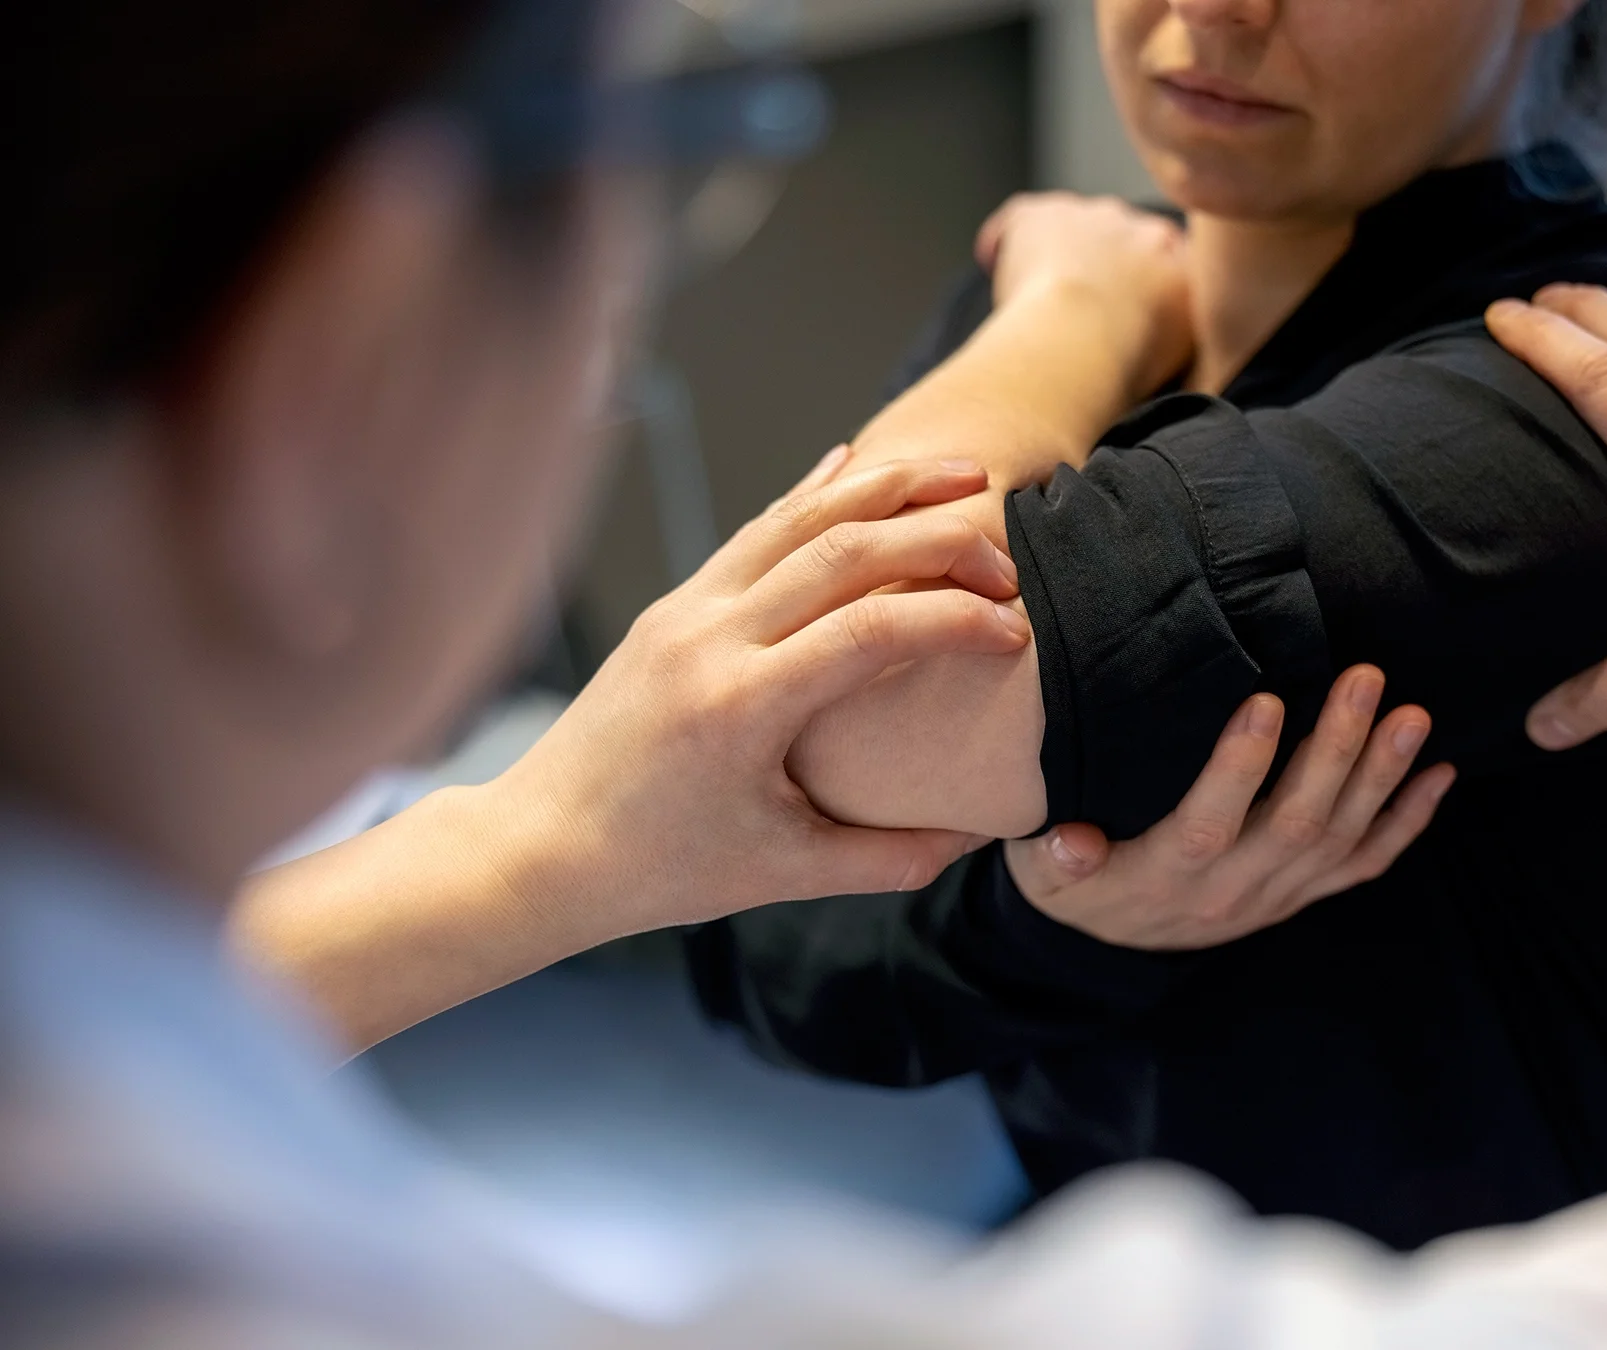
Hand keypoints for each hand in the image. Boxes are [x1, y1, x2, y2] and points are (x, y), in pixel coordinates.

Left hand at [488, 456, 1034, 939]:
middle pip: (843, 550)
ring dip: (886, 488)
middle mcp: (710, 639)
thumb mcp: (786, 876)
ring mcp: (685, 611)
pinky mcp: (672, 605)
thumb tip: (976, 837)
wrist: (539, 847)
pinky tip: (856, 463)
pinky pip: (754, 530)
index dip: (956, 620)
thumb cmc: (659, 870)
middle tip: (1007, 556)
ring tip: (961, 471)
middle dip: (938, 538)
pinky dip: (812, 492)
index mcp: (741, 707)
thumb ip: (890, 857)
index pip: (871, 630)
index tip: (1014, 631)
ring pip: (798, 520)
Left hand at [975, 191, 1192, 395]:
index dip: (1146, 293)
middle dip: (1105, 270)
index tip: (1127, 318)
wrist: (1077, 347)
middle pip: (1128, 244)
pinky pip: (1022, 222)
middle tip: (1082, 314)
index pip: (1174, 269)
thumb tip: (1152, 356)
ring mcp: (1094, 217)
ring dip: (1060, 258)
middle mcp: (1147, 230)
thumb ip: (1171, 341)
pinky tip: (993, 262)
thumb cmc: (1125, 371)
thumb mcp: (1177, 366)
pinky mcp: (1041, 215)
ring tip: (1040, 303)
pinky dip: (1007, 242)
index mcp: (1190, 267)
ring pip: (1076, 229)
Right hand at [1003, 665, 1455, 950]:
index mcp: (1166, 876)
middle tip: (1365, 679)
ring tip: (1412, 715)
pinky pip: (1365, 865)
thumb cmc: (1075, 883)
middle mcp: (1232, 890)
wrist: (1111, 945)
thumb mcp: (1042, 872)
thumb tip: (1067, 841)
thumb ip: (1055, 855)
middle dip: (1336, 749)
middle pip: (1296, 823)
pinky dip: (1408, 822)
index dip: (1240, 767)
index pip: (1208, 822)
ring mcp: (1276, 895)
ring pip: (1340, 839)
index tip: (1266, 700)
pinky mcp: (1303, 894)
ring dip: (1382, 777)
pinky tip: (1440, 775)